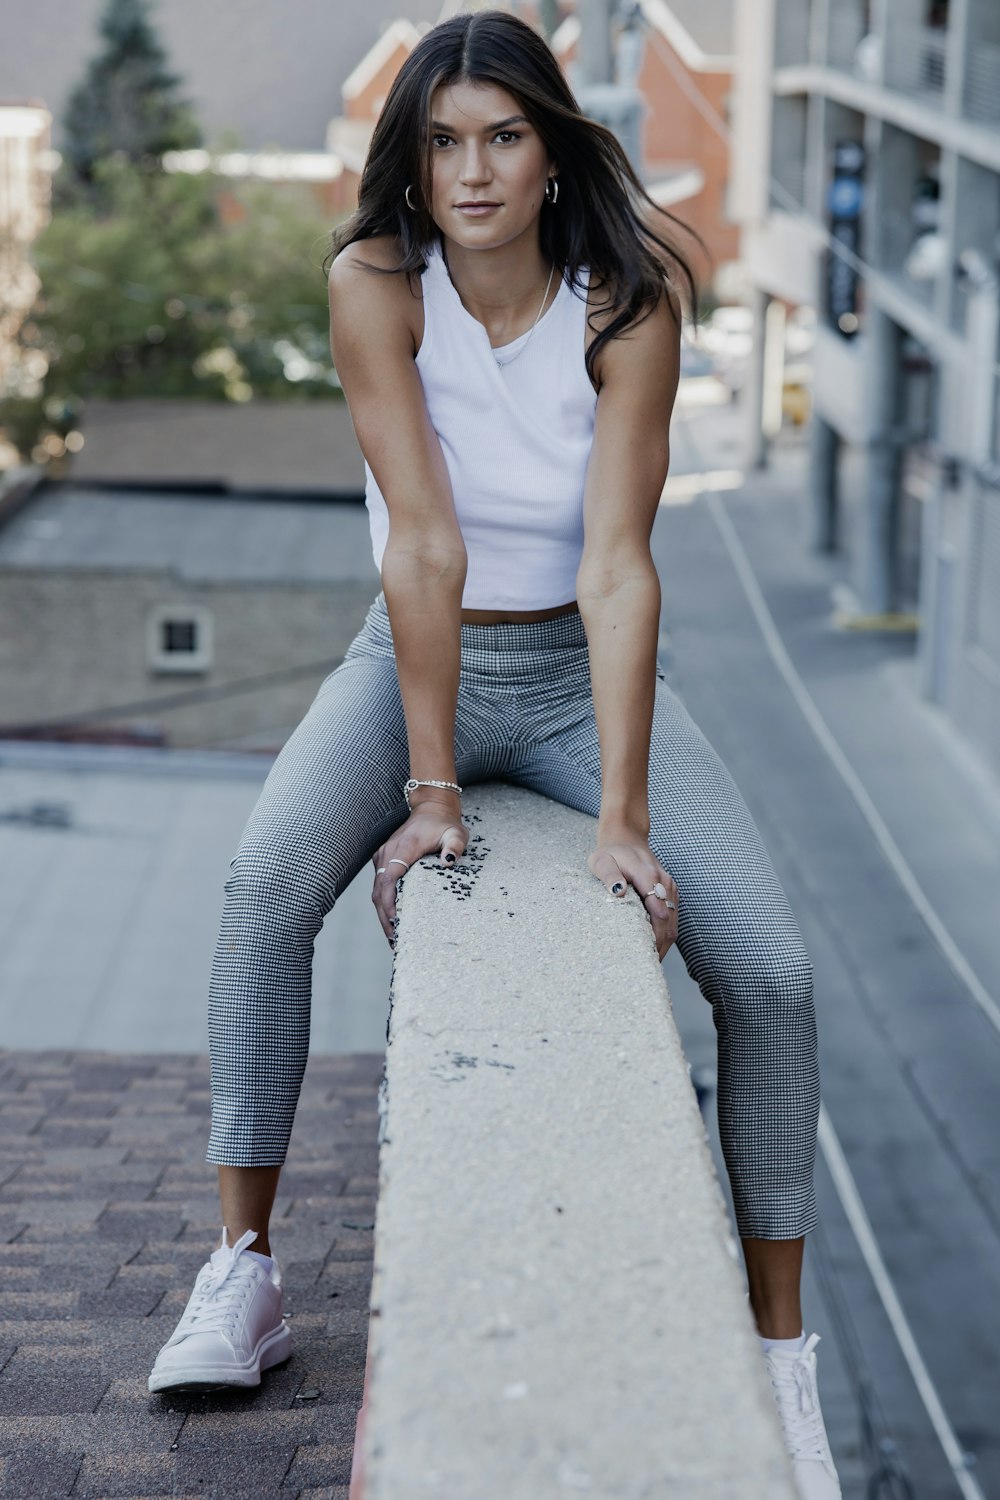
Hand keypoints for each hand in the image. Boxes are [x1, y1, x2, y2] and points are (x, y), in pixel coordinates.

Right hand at [371, 794, 467, 946]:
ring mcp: (382, 856)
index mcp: (403, 848)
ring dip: (382, 913)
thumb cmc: (444, 823)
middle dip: (384, 917)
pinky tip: (392, 919)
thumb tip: (448, 862)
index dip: (389, 902)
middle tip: (394, 940)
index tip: (396, 920)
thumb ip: (455, 846)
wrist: (430, 808)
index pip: (389, 879)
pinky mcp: (382, 859)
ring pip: (376, 890)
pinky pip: (379, 884)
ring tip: (393, 936)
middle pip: (378, 890)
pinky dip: (383, 903)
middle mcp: (387, 853)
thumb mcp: (456, 832)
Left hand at [588, 831, 678, 961]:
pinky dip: (666, 935)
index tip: (648, 951)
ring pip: (673, 922)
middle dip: (659, 944)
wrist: (627, 839)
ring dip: (664, 943)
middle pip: (668, 920)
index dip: (655, 930)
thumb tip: (618, 892)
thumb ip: (610, 875)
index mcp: (648, 874)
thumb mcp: (602, 861)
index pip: (657, 906)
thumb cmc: (611, 853)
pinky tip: (654, 949)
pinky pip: (673, 919)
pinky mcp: (671, 894)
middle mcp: (663, 882)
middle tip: (645, 965)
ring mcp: (670, 888)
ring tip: (649, 963)